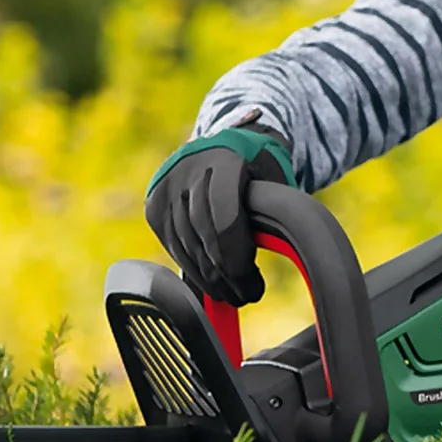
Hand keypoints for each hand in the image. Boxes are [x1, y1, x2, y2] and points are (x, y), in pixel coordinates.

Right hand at [144, 127, 295, 304]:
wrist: (224, 145)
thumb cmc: (258, 170)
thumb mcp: (275, 182)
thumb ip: (276, 215)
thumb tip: (287, 260)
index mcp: (224, 160)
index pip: (226, 219)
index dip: (238, 257)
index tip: (253, 282)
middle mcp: (189, 170)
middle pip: (205, 237)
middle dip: (227, 275)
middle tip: (247, 296)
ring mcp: (167, 187)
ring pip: (186, 247)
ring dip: (208, 280)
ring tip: (231, 295)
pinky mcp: (154, 205)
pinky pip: (172, 247)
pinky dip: (191, 269)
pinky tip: (210, 283)